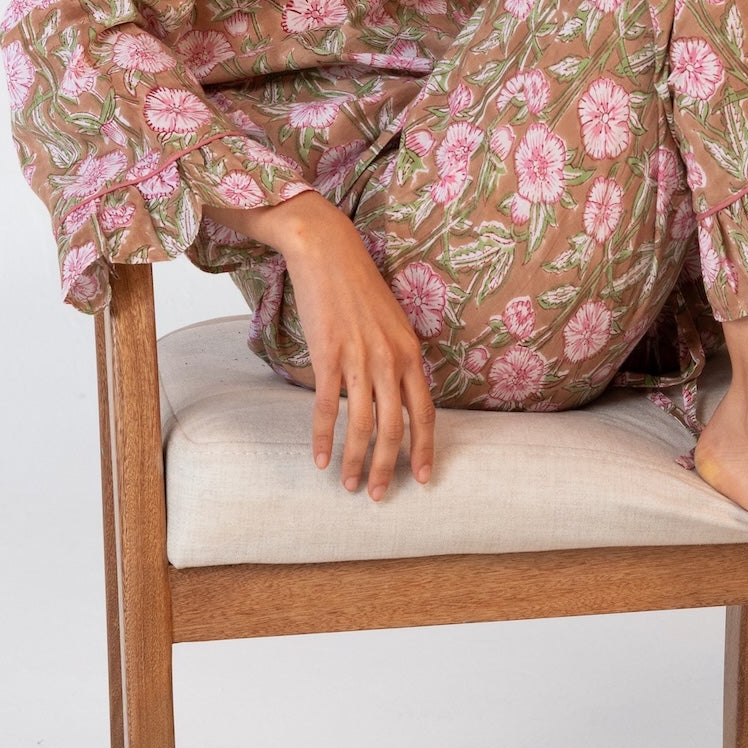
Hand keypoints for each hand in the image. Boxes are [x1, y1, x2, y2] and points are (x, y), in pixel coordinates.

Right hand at [219, 191, 435, 497]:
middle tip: (379, 496)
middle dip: (388, 467)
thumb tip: (398, 398)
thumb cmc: (360, 288)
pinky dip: (323, 438)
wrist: (328, 251)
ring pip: (362, 425)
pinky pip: (325, 408)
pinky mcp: (327, 355)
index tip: (424, 479)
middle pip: (394, 428)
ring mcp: (358, 358)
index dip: (425, 449)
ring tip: (350, 485)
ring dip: (356, 461)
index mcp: (411, 353)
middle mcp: (390, 359)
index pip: (426, 413)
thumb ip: (399, 361)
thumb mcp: (393, 324)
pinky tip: (320, 460)